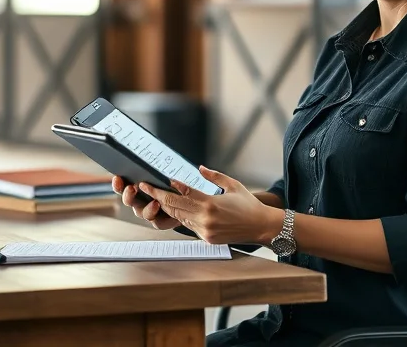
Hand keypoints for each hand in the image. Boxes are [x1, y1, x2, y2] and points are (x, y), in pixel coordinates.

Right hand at [112, 175, 181, 230]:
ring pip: (142, 213)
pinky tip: (164, 209)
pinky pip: (158, 222)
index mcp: (136, 190)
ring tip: (155, 202)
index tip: (117, 178)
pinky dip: (160, 217)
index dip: (117, 184)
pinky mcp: (160, 221)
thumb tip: (148, 159)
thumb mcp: (160, 176)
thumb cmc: (170, 186)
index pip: (122, 187)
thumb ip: (152, 172)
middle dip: (128, 195)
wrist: (184, 204)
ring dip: (148, 208)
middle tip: (132, 188)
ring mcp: (149, 212)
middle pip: (128, 201)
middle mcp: (139, 202)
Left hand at [137, 166, 282, 245]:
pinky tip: (176, 209)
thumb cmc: (248, 204)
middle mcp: (205, 218)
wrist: (261, 226)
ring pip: (179, 217)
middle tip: (144, 189)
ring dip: (167, 208)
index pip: (180, 194)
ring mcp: (205, 230)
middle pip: (174, 207)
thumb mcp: (232, 184)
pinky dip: (181, 217)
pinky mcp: (207, 238)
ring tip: (156, 198)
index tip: (150, 183)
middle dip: (157, 198)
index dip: (163, 188)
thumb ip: (213, 176)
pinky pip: (189, 226)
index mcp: (210, 203)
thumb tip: (199, 168)